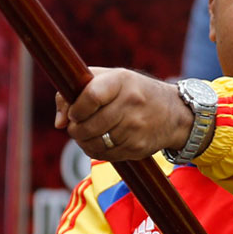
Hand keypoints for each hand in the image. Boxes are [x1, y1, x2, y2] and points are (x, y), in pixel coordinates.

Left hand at [54, 67, 192, 161]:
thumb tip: (59, 123)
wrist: (174, 113)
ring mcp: (135, 127)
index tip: (74, 111)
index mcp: (122, 81)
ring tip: (88, 132)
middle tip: (77, 125)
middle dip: (75, 128)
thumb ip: (76, 91)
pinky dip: (95, 150)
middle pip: (87, 125)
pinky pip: (104, 155)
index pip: (90, 96)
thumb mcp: (109, 78)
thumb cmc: (133, 92)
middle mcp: (130, 103)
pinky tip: (101, 141)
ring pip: (93, 143)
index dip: (75, 108)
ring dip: (83, 141)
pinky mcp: (136, 148)